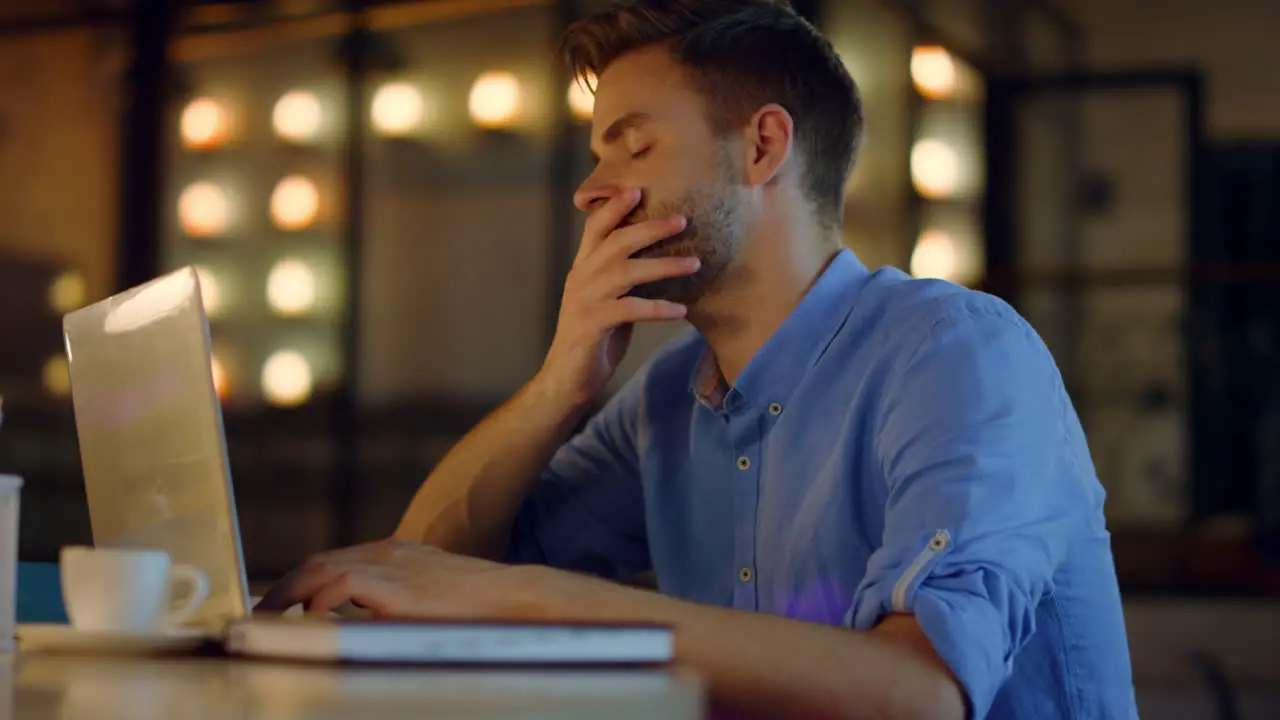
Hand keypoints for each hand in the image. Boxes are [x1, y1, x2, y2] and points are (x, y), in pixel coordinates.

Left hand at [253, 538, 541, 618]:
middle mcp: (387, 552)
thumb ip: (395, 598)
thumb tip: (368, 616)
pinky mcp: (396, 586)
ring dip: (290, 592)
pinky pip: (342, 584)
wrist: (512, 597)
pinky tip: (306, 616)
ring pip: (322, 569)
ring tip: (269, 617)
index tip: (280, 602)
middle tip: (262, 611)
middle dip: (284, 585)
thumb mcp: (429, 593)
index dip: (300, 579)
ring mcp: (391, 565)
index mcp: (393, 552)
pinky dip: (318, 598)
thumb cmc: (477, 603)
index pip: (333, 560)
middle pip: (318, 561)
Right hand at [538, 188, 698, 407]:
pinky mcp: (592, 324)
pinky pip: (630, 309)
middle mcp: (581, 278)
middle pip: (615, 242)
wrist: (567, 380)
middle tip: (683, 220)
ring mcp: (584, 300)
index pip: (596, 229)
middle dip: (650, 228)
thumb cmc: (594, 340)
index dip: (615, 207)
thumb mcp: (607, 302)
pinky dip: (658, 308)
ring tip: (694, 263)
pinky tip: (681, 310)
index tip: (639, 189)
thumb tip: (657, 262)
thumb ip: (622, 280)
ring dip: (663, 265)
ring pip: (626, 271)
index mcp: (582, 269)